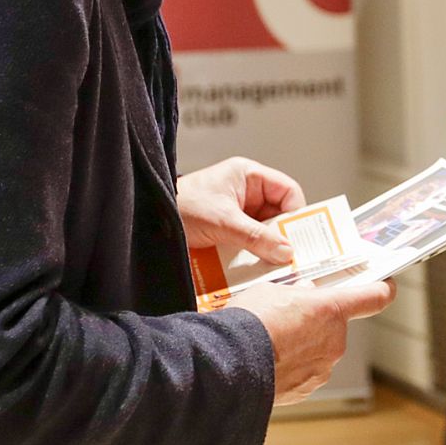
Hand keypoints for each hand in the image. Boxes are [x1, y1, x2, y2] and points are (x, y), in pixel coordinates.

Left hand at [178, 157, 304, 266]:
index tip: (298, 237)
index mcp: (248, 176)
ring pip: (264, 232)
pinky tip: (253, 268)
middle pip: (278, 214)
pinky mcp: (227, 230)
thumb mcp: (223, 221)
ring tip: (271, 267)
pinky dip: (252, 255)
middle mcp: (246, 192)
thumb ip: (257, 237)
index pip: (287, 191)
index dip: (296, 213)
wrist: (147, 218)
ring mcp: (236, 212)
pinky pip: (249, 242)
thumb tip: (287, 252)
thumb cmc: (181, 206)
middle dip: (282, 236)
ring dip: (266, 248)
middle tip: (288, 258)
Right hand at [239, 279, 396, 404]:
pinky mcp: (306, 389)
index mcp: (331, 310)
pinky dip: (290, 368)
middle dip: (315, 322)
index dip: (381, 290)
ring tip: (269, 341)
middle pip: (334, 326)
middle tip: (286, 317)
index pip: (373, 297)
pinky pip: (303, 373)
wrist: (230, 366)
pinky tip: (267, 361)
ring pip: (317, 351)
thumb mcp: (271, 291)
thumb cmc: (250, 322)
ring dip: (301, 346)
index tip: (385, 287)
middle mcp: (335, 341)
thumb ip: (295, 294)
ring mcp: (322, 368)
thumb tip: (303, 296)